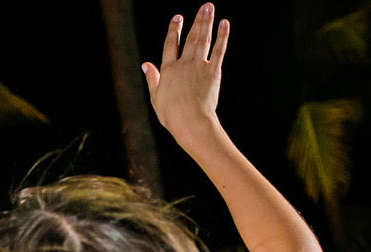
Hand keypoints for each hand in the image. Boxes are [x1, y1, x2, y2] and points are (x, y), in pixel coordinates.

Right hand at [142, 4, 229, 142]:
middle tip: (204, 6)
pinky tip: (225, 24)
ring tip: (210, 8)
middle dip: (197, 20)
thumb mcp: (156, 97)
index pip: (171, 45)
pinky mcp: (213, 71)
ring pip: (203, 39)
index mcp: (168, 70)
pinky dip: (222, 36)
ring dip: (207, 22)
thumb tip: (145, 64)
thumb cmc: (171, 114)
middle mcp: (183, 64)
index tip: (178, 18)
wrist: (190, 122)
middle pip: (190, 38)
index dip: (174, 30)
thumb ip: (152, 78)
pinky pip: (218, 50)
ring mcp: (199, 66)